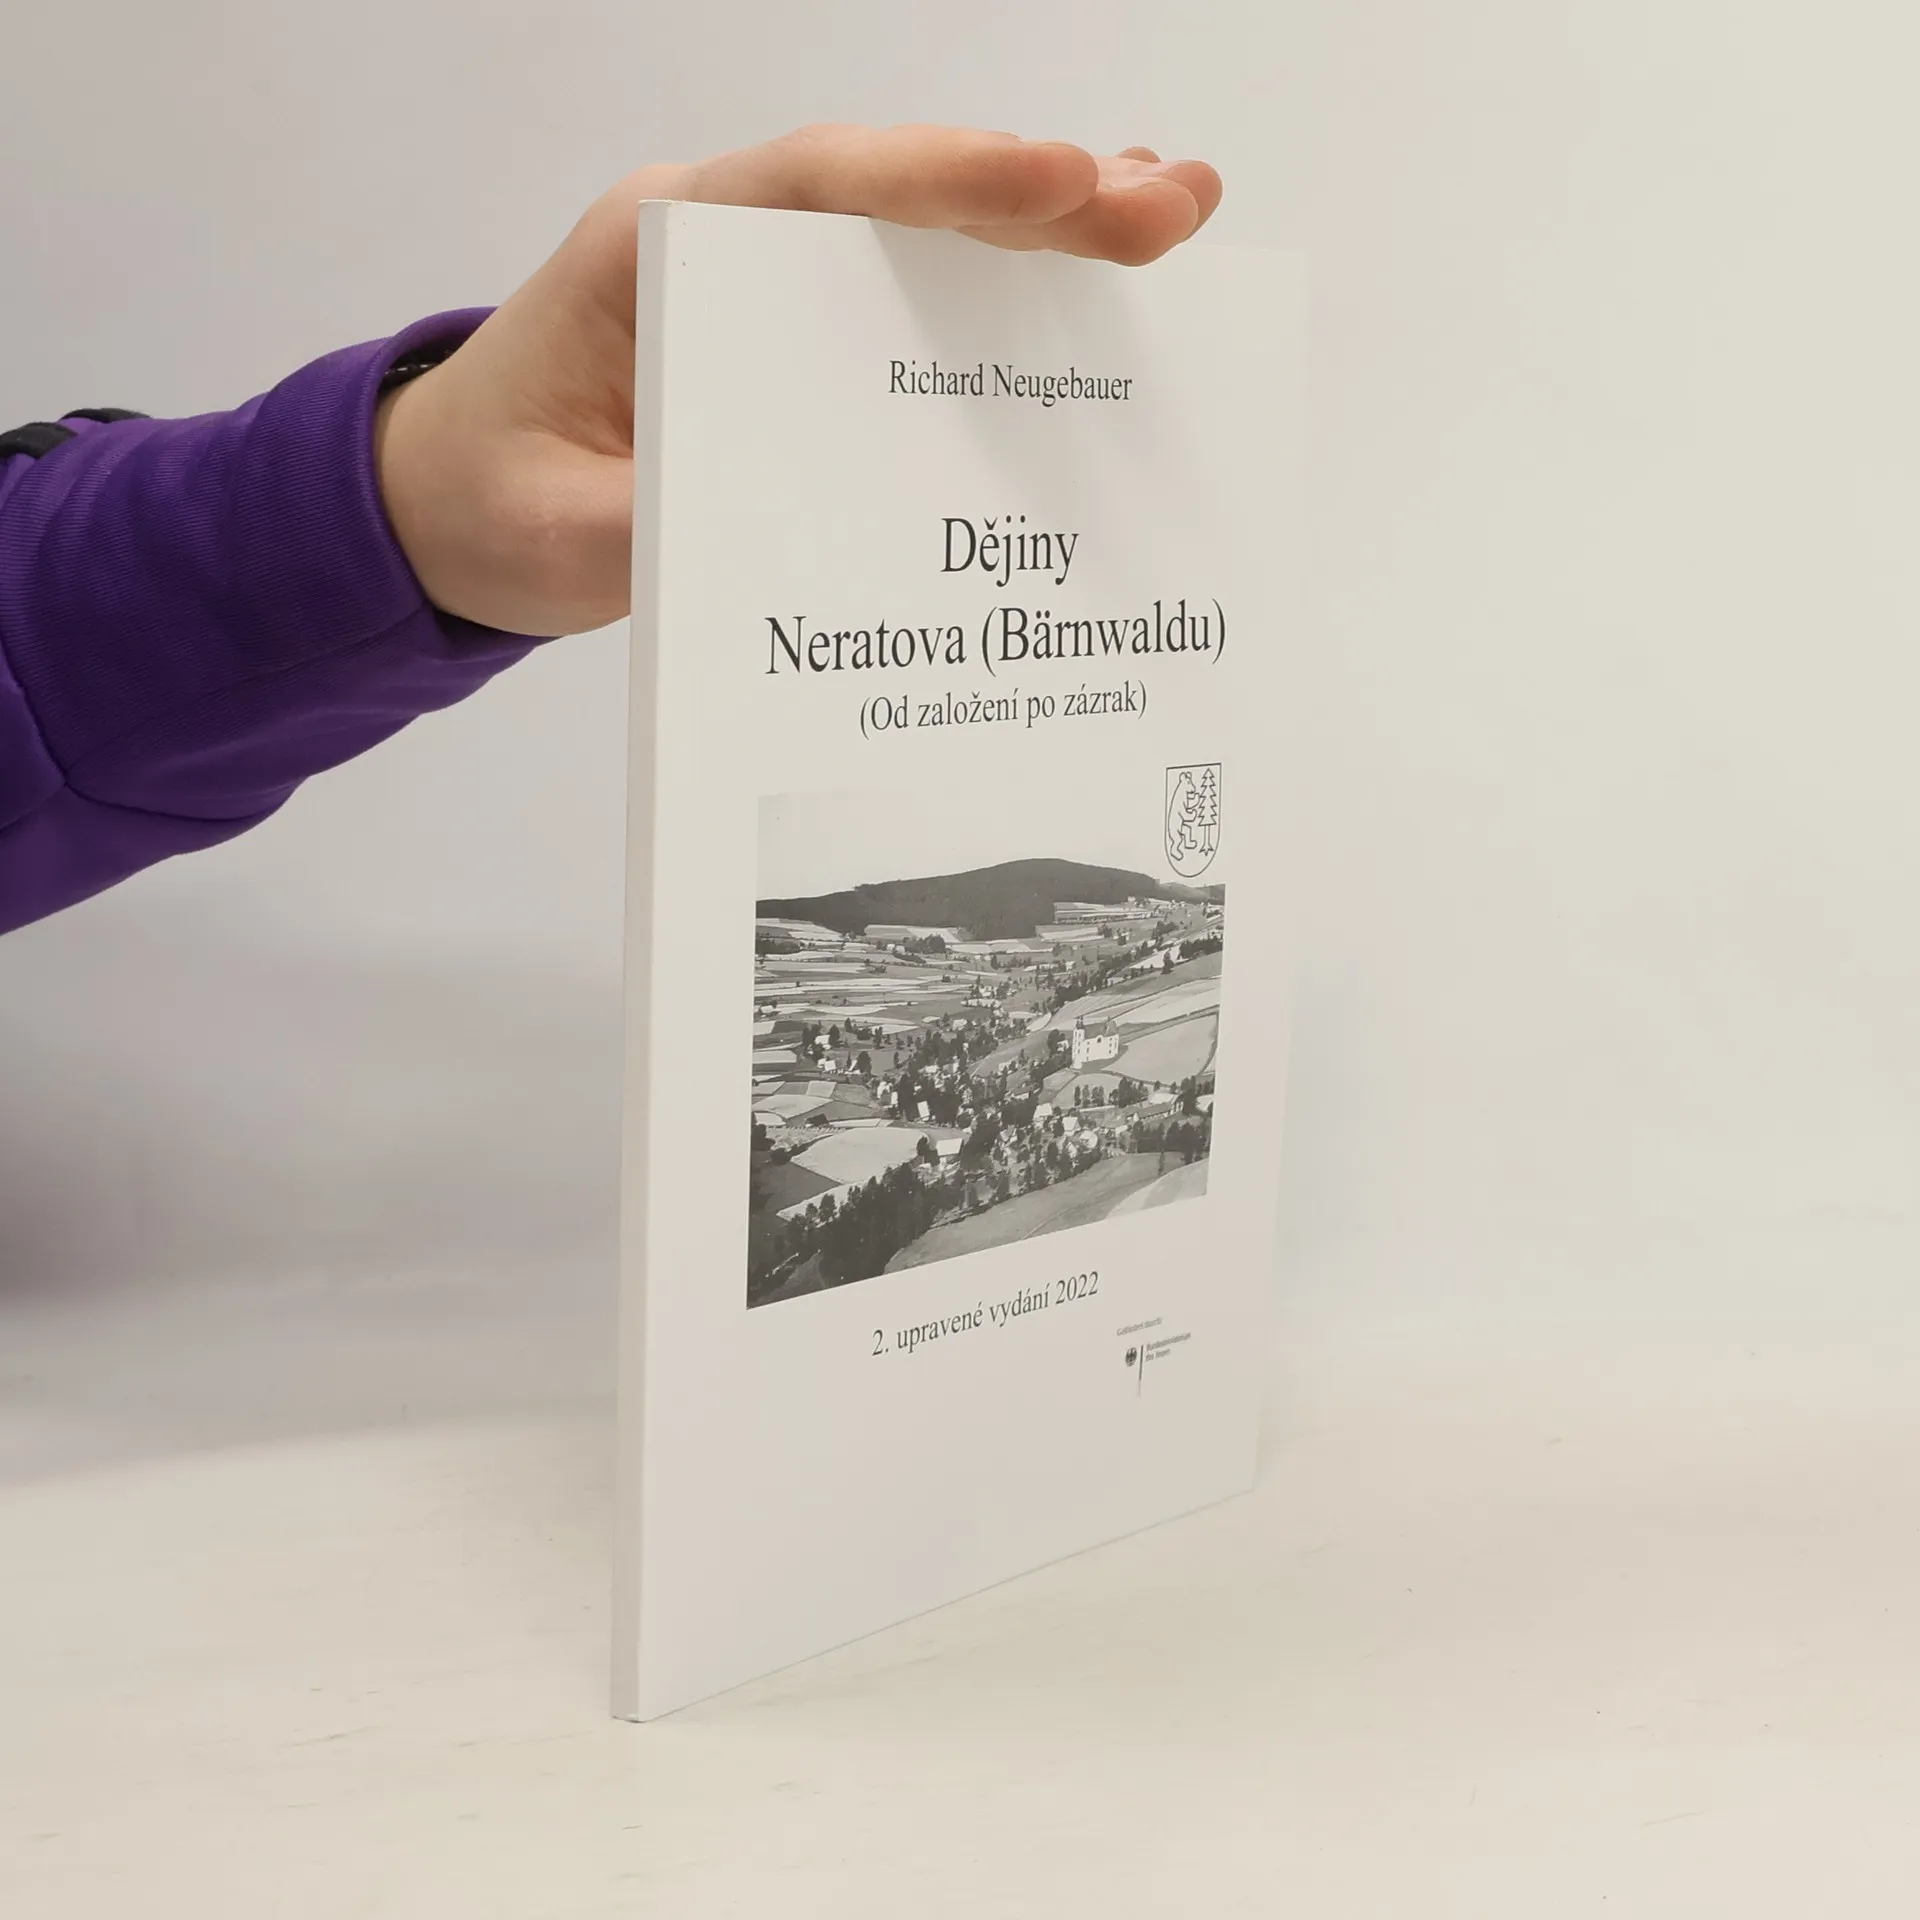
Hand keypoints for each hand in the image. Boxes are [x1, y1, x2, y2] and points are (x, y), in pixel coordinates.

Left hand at [374, 125, 1222, 636]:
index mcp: (656, 250)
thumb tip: (792, 546)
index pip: (815, 186)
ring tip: (1170, 224)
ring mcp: (768, 291)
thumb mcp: (554, 535)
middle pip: (898, 198)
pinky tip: (1086, 298)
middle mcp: (727, 246)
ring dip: (1047, 237)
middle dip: (1041, 197)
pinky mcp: (795, 349)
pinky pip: (911, 308)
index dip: (944, 181)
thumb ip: (655, 533)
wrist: (447, 511)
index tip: (1061, 182)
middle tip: (1174, 204)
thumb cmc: (490, 501)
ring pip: (921, 243)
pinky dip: (1002, 298)